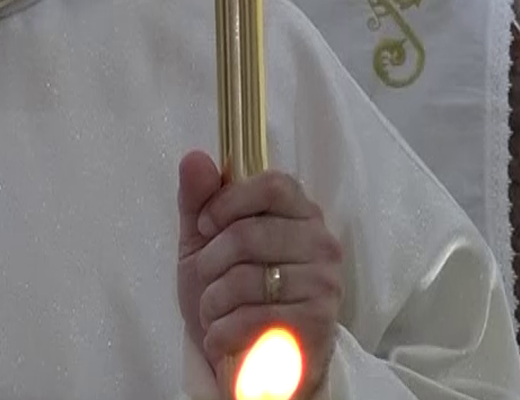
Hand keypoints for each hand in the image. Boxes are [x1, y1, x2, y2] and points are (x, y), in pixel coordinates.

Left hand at [177, 150, 343, 397]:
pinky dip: (223, 331)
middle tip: (206, 280)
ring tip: (213, 312)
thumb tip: (194, 157)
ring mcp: (324, 285)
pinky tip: (222, 337)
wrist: (249, 362)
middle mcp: (321, 243)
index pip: (272, 185)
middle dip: (211, 263)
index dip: (229, 202)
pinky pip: (255, 318)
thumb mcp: (203, 242)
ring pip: (246, 279)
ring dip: (213, 302)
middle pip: (248, 234)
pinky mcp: (318, 326)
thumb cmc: (228, 291)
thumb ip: (198, 199)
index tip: (205, 226)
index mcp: (298, 213)